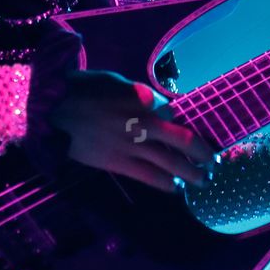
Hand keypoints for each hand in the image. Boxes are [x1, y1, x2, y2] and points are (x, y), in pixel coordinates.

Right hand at [47, 69, 218, 192]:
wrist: (54, 108)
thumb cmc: (85, 89)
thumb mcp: (118, 82)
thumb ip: (141, 96)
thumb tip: (159, 109)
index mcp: (144, 97)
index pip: (174, 112)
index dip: (182, 121)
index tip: (188, 129)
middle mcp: (144, 121)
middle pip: (185, 140)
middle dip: (204, 153)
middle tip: (215, 161)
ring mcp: (132, 144)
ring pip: (172, 163)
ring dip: (192, 174)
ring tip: (203, 180)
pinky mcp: (119, 163)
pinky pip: (150, 177)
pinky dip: (167, 184)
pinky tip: (176, 188)